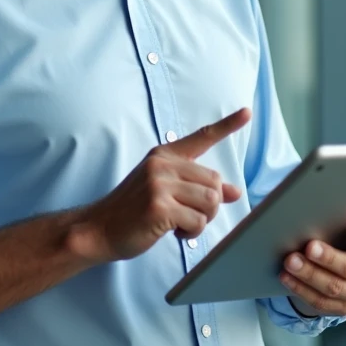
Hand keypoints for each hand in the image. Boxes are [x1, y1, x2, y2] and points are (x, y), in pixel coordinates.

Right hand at [78, 108, 251, 262]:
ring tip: (179, 223)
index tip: (247, 112)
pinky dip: (191, 233)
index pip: (202, 137)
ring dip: (201, 221)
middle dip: (210, 206)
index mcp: (164, 155)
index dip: (227, 125)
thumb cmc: (133, 211)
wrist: (98, 228)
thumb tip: (234, 191)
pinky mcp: (159, 207)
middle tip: (187, 215)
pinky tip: (172, 232)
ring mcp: (159, 184)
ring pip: (211, 202)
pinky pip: (197, 221)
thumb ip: (198, 187)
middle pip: (215, 182)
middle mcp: (162, 164)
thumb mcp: (165, 191)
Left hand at [279, 223, 345, 316]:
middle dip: (328, 258)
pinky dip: (301, 289)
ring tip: (291, 262)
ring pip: (333, 288)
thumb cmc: (341, 245)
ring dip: (309, 275)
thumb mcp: (344, 235)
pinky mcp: (343, 308)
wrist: (339, 272)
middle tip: (309, 247)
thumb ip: (336, 229)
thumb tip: (311, 222)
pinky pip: (320, 302)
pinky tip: (287, 278)